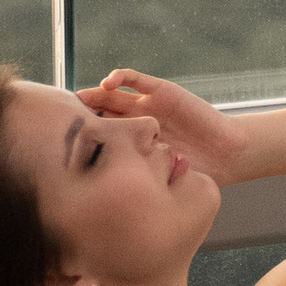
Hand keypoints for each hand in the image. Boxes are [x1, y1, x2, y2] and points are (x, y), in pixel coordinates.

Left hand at [77, 68, 249, 183]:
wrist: (224, 154)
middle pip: (101, 113)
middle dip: (83, 114)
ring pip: (113, 95)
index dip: (81, 137)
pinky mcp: (162, 90)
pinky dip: (121, 78)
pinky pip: (137, 81)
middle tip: (64, 118)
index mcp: (132, 142)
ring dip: (95, 94)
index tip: (61, 142)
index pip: (99, 136)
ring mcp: (148, 104)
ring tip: (80, 98)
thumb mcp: (156, 178)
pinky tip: (107, 83)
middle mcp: (136, 120)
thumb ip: (134, 181)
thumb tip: (97, 207)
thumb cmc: (192, 171)